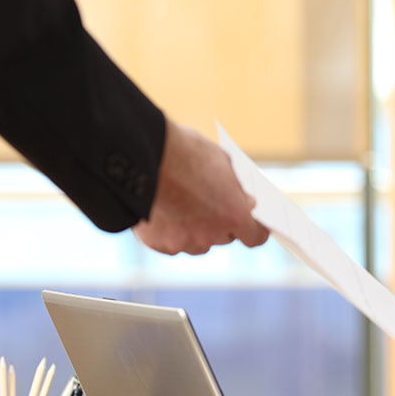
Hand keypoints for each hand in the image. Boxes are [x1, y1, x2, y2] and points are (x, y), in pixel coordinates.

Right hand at [132, 119, 269, 254]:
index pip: (255, 237)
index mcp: (234, 215)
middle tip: (210, 203)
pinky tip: (164, 210)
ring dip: (196, 230)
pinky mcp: (158, 244)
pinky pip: (171, 243)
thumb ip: (235, 188)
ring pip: (198, 243)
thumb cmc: (184, 152)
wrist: (139, 154)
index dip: (253, 229)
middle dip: (221, 223)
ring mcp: (184, 242)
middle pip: (225, 238)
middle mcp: (211, 235)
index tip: (250, 222)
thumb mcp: (221, 162)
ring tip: (183, 204)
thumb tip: (244, 201)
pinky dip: (170, 231)